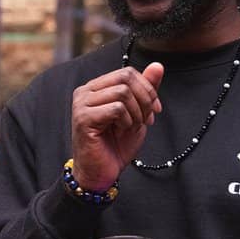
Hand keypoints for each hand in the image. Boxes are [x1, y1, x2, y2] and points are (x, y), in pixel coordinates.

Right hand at [71, 63, 163, 190]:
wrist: (101, 173)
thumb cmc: (115, 146)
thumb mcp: (137, 113)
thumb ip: (145, 90)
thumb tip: (158, 65)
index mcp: (96, 88)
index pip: (127, 72)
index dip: (147, 88)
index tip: (155, 109)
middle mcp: (85, 92)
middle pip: (126, 77)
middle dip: (144, 99)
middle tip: (146, 119)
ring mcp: (82, 104)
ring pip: (122, 92)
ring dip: (136, 112)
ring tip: (131, 127)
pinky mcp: (83, 119)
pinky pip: (116, 108)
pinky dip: (127, 121)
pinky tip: (122, 131)